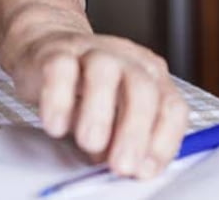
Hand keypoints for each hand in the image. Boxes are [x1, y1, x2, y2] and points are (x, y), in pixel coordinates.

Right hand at [0, 20, 188, 179]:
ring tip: (90, 143)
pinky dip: (58, 99)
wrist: (47, 48)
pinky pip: (60, 69)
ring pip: (103, 73)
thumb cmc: (86, 88)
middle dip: (135, 131)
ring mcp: (92, 52)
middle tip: (122, 165)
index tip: (145, 170)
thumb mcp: (113, 117)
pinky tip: (56, 126)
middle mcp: (127, 60)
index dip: (163, 141)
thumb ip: (124, 139)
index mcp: (150, 76)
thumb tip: (132, 168)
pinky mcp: (56, 52)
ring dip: (99, 113)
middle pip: (142, 89)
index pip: (171, 106)